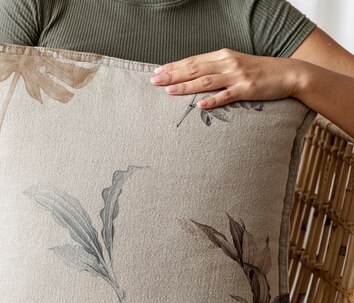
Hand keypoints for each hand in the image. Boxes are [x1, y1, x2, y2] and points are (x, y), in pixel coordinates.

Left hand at [149, 48, 303, 109]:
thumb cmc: (258, 71)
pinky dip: (212, 100)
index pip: (193, 60)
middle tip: (154, 80)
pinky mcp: (247, 89)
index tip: (157, 71)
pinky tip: (200, 105)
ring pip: (206, 81)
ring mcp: (237, 76)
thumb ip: (215, 68)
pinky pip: (226, 95)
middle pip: (195, 69)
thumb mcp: (235, 64)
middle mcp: (227, 63)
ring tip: (169, 91)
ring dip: (186, 86)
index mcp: (223, 56)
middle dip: (173, 75)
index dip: (174, 66)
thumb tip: (193, 75)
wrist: (289, 73)